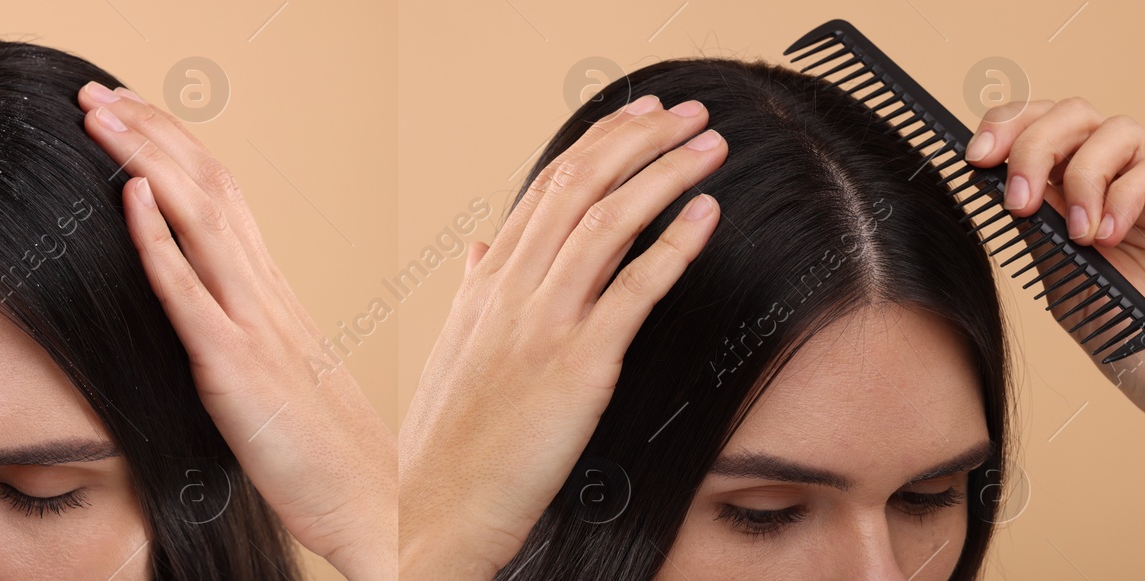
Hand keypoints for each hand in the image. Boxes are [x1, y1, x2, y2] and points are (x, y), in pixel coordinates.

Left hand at [76, 82, 395, 579]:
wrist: (371, 504)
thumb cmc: (329, 453)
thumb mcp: (290, 378)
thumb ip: (261, 335)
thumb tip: (235, 319)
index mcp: (273, 294)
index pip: (224, 195)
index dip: (176, 147)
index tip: (133, 114)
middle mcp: (265, 294)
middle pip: (208, 185)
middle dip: (149, 130)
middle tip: (97, 90)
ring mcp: (252, 325)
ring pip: (198, 217)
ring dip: (144, 158)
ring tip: (99, 115)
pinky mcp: (234, 368)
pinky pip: (190, 292)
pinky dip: (158, 239)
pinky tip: (130, 197)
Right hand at [398, 95, 725, 577]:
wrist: (435, 511)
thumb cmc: (448, 445)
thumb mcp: (452, 354)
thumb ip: (473, 294)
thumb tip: (482, 250)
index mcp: (486, 286)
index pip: (545, 191)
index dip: (597, 146)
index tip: (637, 120)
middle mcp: (511, 292)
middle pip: (579, 189)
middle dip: (639, 141)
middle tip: (687, 114)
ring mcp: (541, 325)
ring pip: (606, 223)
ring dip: (664, 175)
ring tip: (708, 148)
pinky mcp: (576, 366)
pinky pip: (632, 291)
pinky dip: (672, 247)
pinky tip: (704, 218)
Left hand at [966, 97, 1144, 458]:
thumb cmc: (1119, 330)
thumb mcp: (1060, 276)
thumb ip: (1036, 229)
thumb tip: (998, 183)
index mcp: (1069, 189)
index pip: (1037, 126)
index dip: (1005, 127)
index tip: (975, 158)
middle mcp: (1113, 177)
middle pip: (1073, 113)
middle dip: (1033, 145)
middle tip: (1018, 200)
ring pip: (1116, 130)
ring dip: (1081, 176)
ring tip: (1076, 233)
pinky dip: (1124, 197)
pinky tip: (1108, 237)